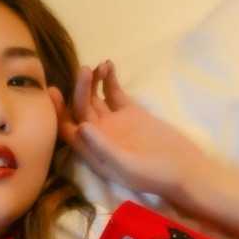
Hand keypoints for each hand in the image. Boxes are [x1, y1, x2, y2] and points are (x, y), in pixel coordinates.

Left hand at [48, 59, 209, 206]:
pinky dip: (108, 79)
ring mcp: (113, 122)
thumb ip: (103, 148)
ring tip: (98, 68)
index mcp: (91, 152)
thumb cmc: (154, 175)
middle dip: (78, 90)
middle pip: (79, 110)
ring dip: (91, 82)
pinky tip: (108, 64)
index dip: (58, 111)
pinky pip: (113, 92)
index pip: (67, 130)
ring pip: (94, 98)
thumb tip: (81, 127)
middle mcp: (98, 136)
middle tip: (85, 71)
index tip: (54, 92)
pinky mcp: (130, 111)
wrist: (183, 169)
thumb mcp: (127, 166)